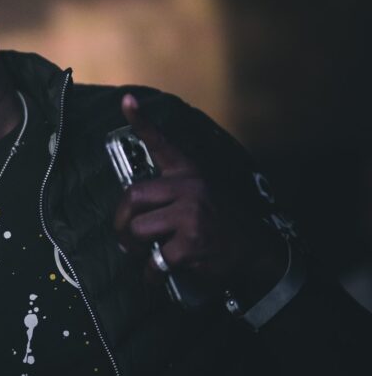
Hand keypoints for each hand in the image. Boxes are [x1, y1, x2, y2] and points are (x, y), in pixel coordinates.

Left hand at [113, 94, 282, 293]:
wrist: (255, 248)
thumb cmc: (220, 222)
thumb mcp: (201, 192)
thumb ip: (170, 193)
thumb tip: (130, 213)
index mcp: (188, 173)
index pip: (161, 142)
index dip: (141, 121)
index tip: (126, 100)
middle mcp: (189, 188)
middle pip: (132, 197)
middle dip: (121, 221)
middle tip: (123, 236)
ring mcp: (191, 214)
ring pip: (138, 229)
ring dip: (135, 247)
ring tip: (144, 253)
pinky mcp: (192, 242)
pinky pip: (156, 259)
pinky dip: (151, 273)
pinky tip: (157, 274)